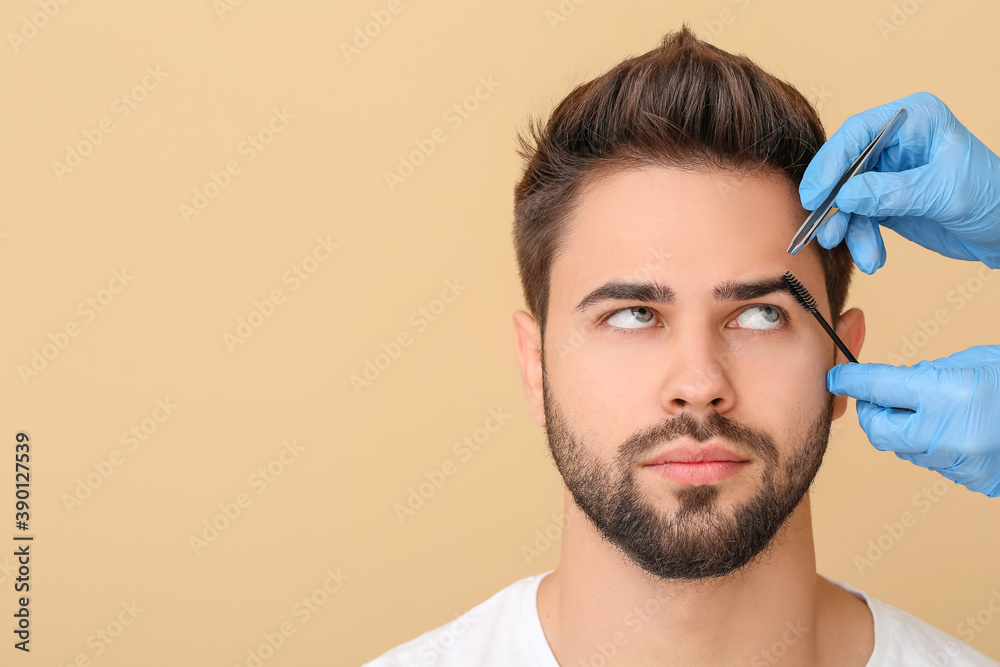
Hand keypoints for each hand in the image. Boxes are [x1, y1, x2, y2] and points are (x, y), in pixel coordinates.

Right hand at [800, 92, 999, 273]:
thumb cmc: (992, 196)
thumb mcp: (941, 191)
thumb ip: (891, 192)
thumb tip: (844, 196)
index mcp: (914, 120)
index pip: (858, 132)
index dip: (831, 162)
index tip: (815, 194)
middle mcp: (896, 143)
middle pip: (845, 167)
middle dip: (836, 203)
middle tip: (827, 231)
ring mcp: (888, 173)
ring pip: (848, 199)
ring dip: (849, 229)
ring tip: (860, 253)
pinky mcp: (885, 201)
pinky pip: (859, 219)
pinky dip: (862, 240)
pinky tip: (872, 257)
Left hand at [827, 345, 999, 496]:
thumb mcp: (967, 363)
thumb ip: (921, 377)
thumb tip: (886, 384)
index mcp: (946, 394)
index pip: (877, 387)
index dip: (852, 380)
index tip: (837, 376)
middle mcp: (947, 434)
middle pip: (879, 428)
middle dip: (878, 411)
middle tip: (889, 396)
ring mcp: (960, 463)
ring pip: (904, 447)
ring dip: (907, 429)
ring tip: (940, 410)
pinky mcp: (972, 480)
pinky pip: (933, 461)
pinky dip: (934, 445)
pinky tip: (960, 430)